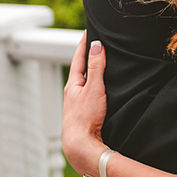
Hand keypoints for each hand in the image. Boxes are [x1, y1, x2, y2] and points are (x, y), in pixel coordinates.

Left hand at [62, 32, 110, 176]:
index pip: (79, 58)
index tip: (89, 30)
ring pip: (85, 83)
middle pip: (81, 69)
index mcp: (73, 84)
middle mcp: (73, 93)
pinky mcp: (85, 114)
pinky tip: (103, 90)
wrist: (81, 147)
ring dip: (92, 72)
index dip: (84, 43)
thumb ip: (96, 67)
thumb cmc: (85, 118)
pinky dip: (96, 86)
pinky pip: (90, 94)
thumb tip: (96, 45)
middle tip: (96, 42)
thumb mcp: (93, 88)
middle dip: (89, 56)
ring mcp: (78, 104)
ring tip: (102, 63)